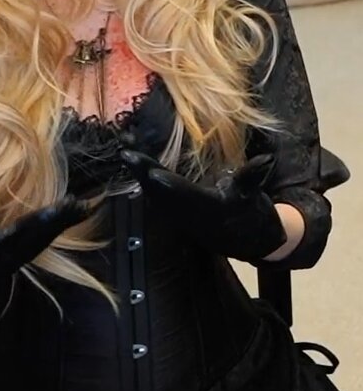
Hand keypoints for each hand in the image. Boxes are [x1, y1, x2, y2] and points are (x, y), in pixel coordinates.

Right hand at [0, 196, 95, 308]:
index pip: (3, 244)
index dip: (23, 232)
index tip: (45, 217)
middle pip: (31, 243)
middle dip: (54, 226)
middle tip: (78, 205)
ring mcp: (8, 261)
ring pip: (40, 243)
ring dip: (61, 226)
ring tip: (83, 206)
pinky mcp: (13, 256)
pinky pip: (39, 241)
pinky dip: (56, 227)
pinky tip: (73, 213)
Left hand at [120, 149, 286, 262]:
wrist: (251, 240)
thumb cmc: (253, 214)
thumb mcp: (254, 196)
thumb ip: (252, 178)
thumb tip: (264, 159)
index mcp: (209, 210)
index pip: (186, 196)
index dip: (170, 185)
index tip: (153, 173)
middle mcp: (190, 215)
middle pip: (162, 194)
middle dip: (143, 174)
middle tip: (126, 153)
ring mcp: (179, 216)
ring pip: (154, 194)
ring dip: (138, 173)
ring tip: (125, 150)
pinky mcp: (174, 213)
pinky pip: (154, 194)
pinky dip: (142, 178)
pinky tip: (133, 162)